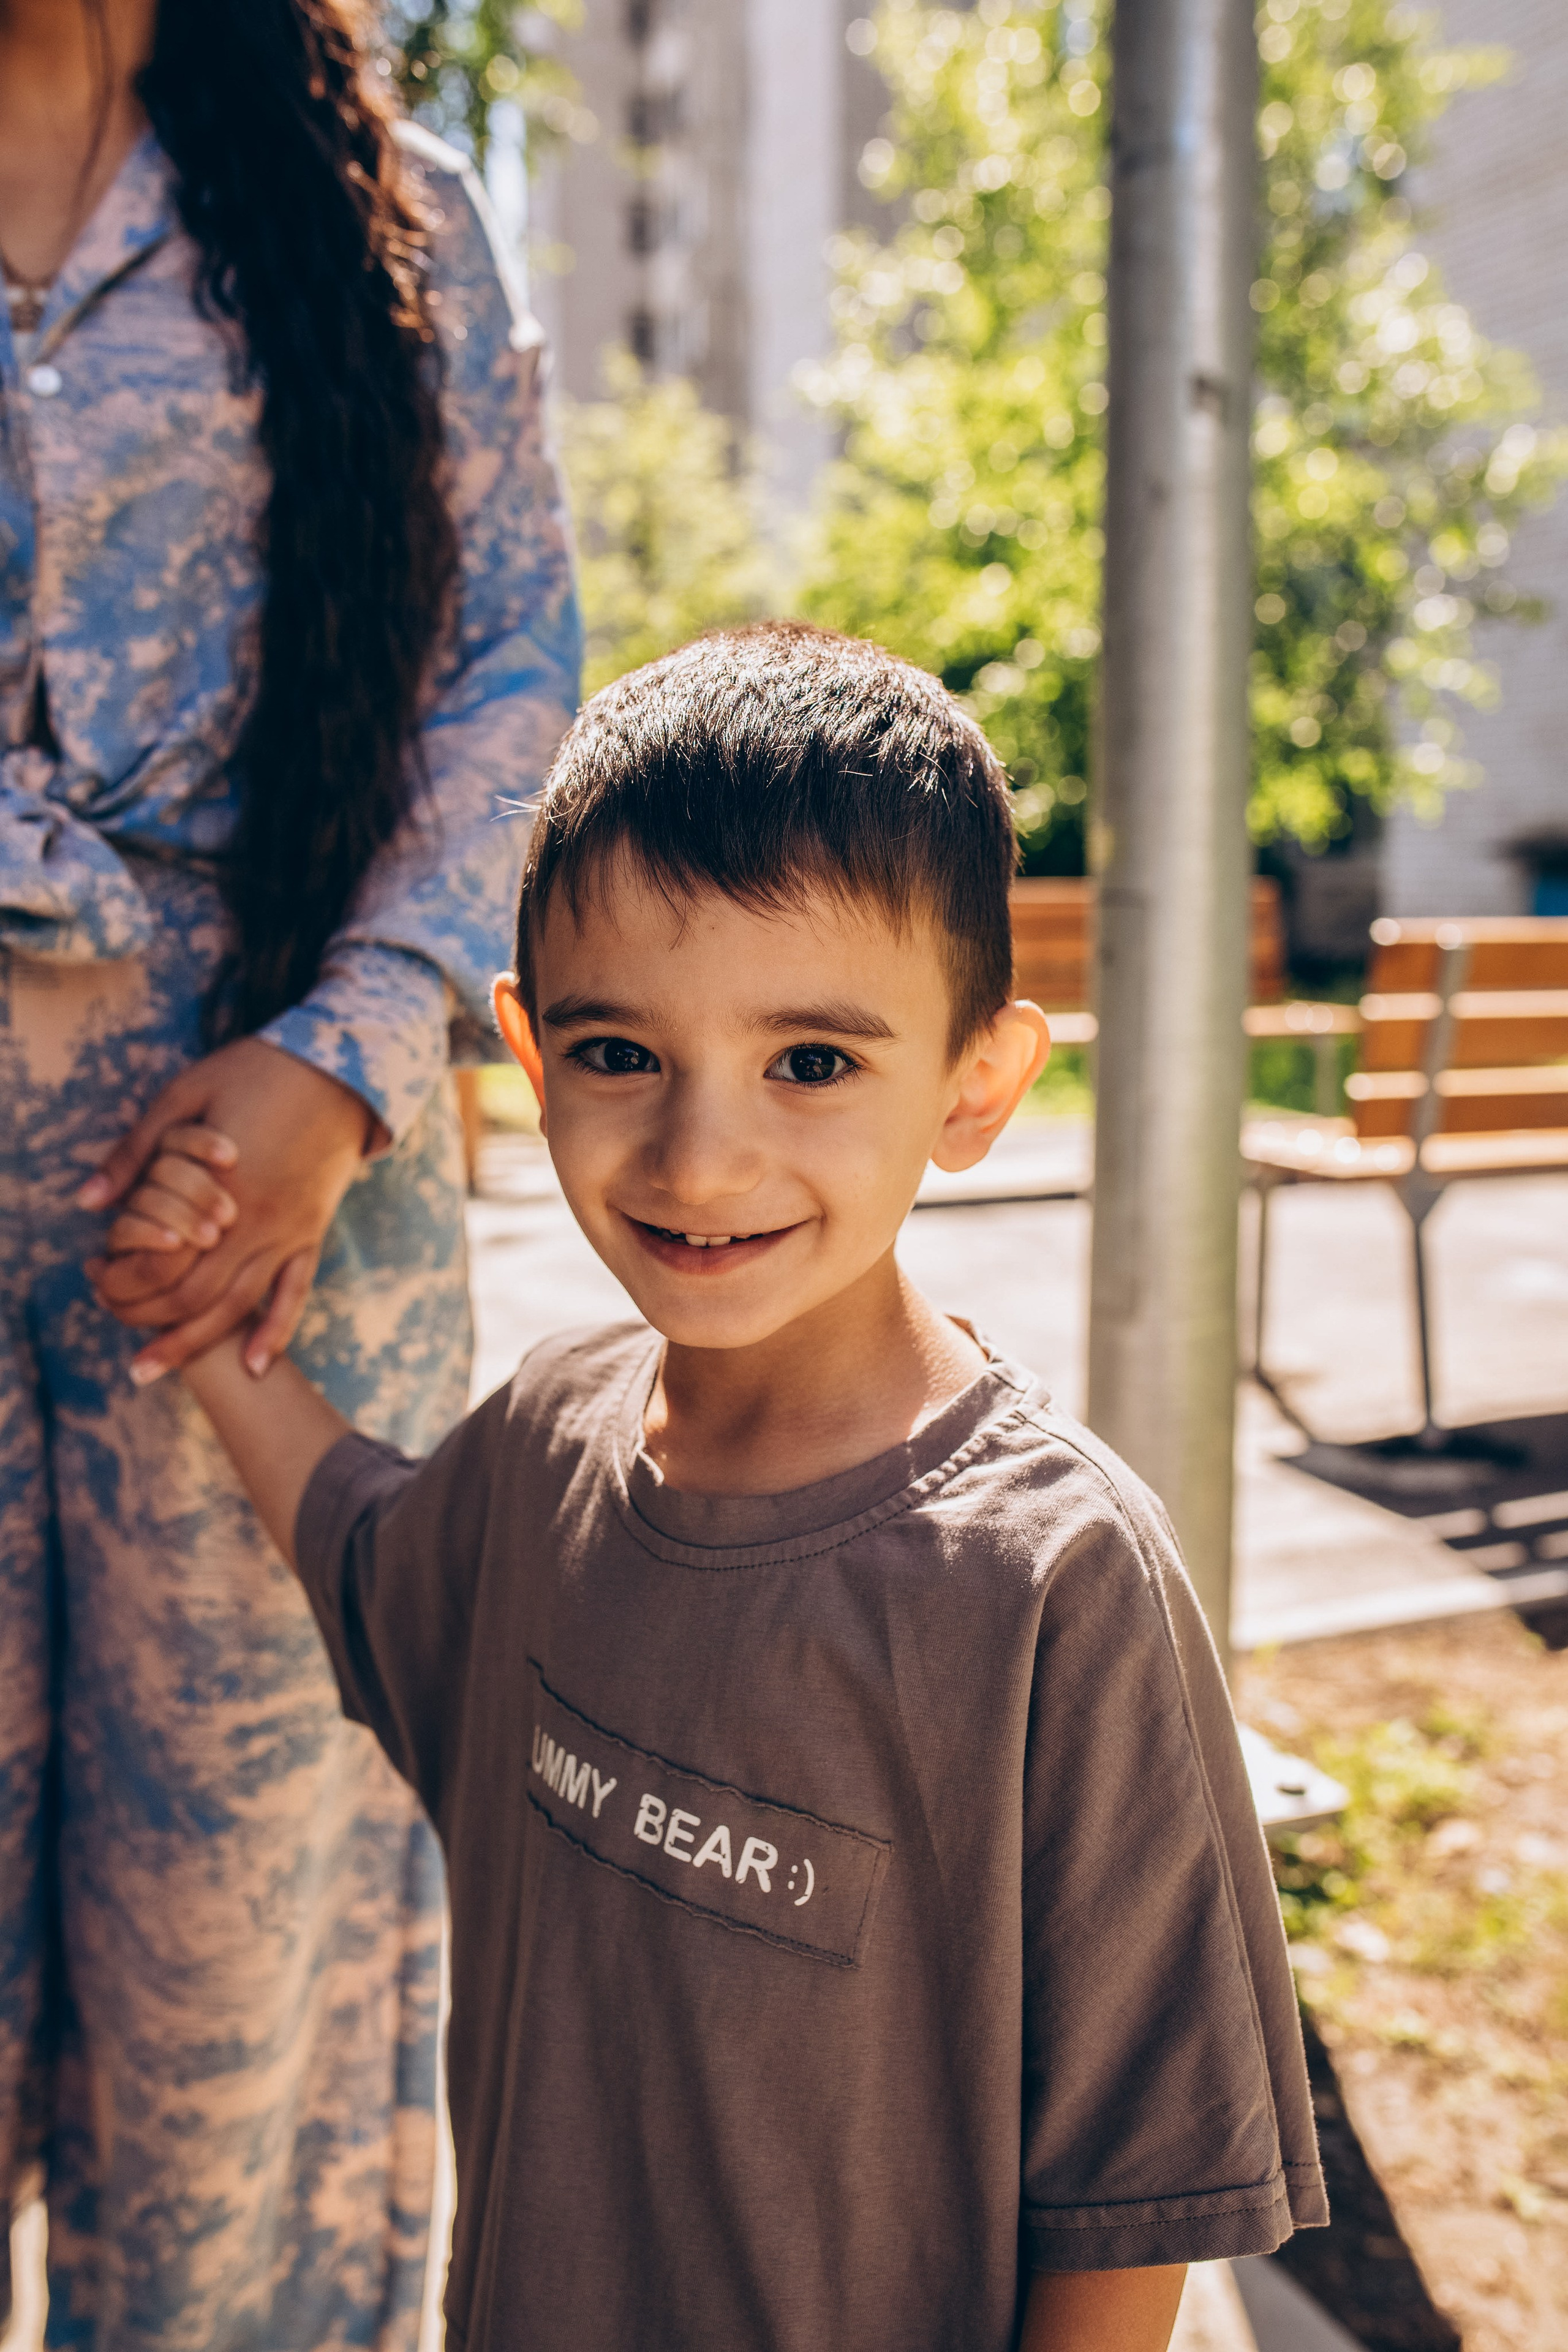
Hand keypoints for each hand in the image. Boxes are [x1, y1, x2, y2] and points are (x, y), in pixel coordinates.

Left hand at [82, 1038, 379, 1382]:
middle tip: (114, 1331)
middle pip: (194, 1295)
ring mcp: (288, 1233)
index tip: (97, 1284)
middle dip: (149, 1322)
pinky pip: (294, 1294)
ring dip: (193, 1343)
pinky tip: (255, 1367)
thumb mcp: (184, 1095)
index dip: (124, 1281)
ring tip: (152, 1369)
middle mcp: (254, 1222)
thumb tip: (87, 1202)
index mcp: (218, 1188)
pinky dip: (275, 1333)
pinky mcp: (312, 1234)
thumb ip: (135, 1152)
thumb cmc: (256, 1073)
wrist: (341, 1068)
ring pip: (237, 1306)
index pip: (162, 1259)